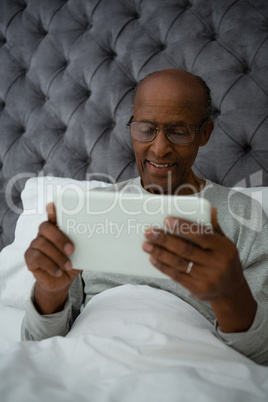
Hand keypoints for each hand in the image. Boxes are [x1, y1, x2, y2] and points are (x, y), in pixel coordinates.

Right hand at [24, 203, 80, 313]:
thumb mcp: (81, 252)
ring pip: (41, 244)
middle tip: (71, 249)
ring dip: (57, 256)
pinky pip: (37, 258)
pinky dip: (50, 265)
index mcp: (56, 229)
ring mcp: (35, 245)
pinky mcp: (30, 258)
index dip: (52, 210)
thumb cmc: (72, 262)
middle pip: (45, 227)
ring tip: (68, 265)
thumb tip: (98, 235)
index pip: (52, 215)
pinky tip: (58, 271)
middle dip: (59, 238)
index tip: (54, 206)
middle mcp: (43, 234)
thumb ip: (84, 242)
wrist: (62, 281)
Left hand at [143, 207, 256, 331]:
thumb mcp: (224, 243)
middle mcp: (216, 263)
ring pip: (178, 263)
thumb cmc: (224, 260)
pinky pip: (176, 276)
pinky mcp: (197, 289)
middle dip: (165, 239)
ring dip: (160, 253)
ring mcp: (207, 278)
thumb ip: (214, 227)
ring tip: (146, 245)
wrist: (231, 290)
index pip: (202, 234)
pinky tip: (152, 259)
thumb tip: (209, 208)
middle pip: (186, 249)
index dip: (183, 227)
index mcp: (223, 248)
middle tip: (149, 232)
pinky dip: (163, 267)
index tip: (167, 220)